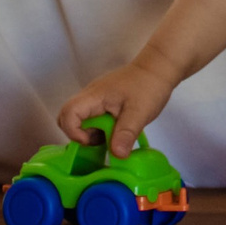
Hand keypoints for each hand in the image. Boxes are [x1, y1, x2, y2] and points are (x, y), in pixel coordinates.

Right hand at [57, 55, 175, 143]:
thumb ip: (127, 134)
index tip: (92, 141)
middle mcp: (89, 96)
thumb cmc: (149, 86)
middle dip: (78, 135)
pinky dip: (99, 129)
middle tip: (101, 141)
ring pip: (79, 119)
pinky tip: (116, 131)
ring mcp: (95, 99)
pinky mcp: (102, 102)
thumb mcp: (140, 113)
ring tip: (113, 136)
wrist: (159, 69)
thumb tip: (117, 155)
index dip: (73, 132)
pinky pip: (91, 118)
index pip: (68, 113)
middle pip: (66, 117)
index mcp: (94, 96)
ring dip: (91, 133)